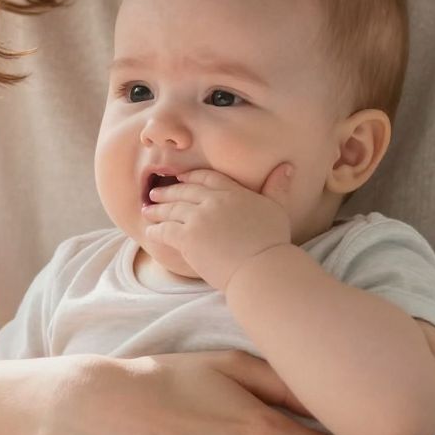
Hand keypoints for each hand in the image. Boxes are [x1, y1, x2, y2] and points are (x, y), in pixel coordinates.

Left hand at [143, 164, 295, 289]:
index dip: (191, 177)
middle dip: (168, 191)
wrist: (260, 268)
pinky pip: (165, 230)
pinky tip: (150, 231)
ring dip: (157, 209)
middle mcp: (213, 201)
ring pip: (171, 209)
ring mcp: (198, 219)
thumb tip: (286, 167)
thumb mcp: (277, 210)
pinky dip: (155, 230)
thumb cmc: (272, 243)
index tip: (181, 178)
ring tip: (148, 210)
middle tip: (155, 193)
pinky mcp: (187, 238)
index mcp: (233, 192)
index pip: (207, 177)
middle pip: (184, 191)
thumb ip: (278, 188)